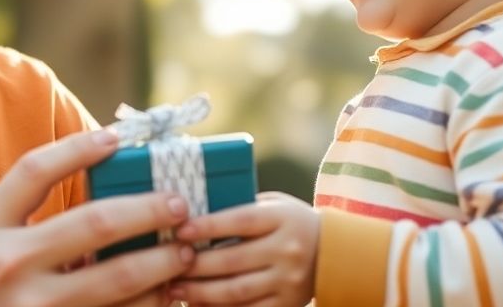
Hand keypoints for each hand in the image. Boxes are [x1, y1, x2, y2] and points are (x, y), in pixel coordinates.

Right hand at [0, 129, 194, 306]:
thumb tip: (78, 173)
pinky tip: (163, 297)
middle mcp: (9, 266)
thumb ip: (13, 208)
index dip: (79, 149)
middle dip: (148, 211)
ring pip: (113, 282)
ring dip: (159, 266)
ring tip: (186, 254)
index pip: (35, 172)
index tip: (116, 138)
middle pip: (95, 225)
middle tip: (180, 205)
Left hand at [167, 192, 318, 306]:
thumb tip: (194, 212)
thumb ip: (242, 207)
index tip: (180, 231)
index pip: (240, 221)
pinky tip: (199, 305)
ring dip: (201, 292)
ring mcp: (289, 281)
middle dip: (195, 265)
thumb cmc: (291, 222)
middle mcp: (287, 250)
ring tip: (175, 290)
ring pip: (237, 291)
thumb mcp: (274, 205)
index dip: (207, 227)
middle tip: (167, 266)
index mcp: (282, 219)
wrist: (336, 254)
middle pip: (233, 260)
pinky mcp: (288, 305)